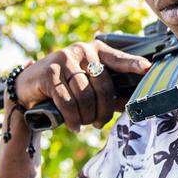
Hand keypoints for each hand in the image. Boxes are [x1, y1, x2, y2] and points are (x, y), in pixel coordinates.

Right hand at [11, 39, 151, 132]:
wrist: (29, 86)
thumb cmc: (66, 87)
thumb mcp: (87, 85)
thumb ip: (108, 92)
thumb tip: (129, 104)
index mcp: (96, 50)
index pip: (118, 58)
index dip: (132, 64)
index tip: (148, 68)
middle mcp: (81, 50)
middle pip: (102, 86)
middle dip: (103, 111)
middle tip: (99, 123)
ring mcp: (64, 59)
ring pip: (85, 96)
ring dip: (86, 117)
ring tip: (84, 124)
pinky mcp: (49, 73)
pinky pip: (67, 101)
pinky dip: (72, 118)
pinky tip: (74, 126)